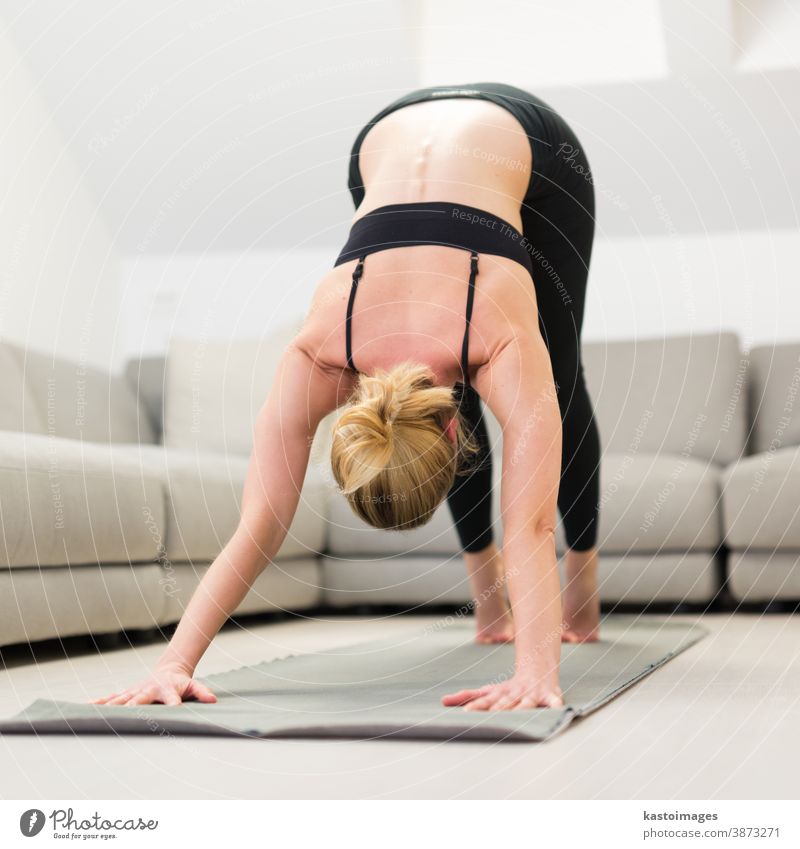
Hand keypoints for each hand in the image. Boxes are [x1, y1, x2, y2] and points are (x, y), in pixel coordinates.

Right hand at [89, 663, 216, 706]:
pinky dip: (98, 703)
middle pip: (140, 699)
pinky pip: (111, 698)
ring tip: (95, 714)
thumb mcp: (194, 686)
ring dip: (110, 707)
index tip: (173, 710)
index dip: (173, 704)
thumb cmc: (182, 682)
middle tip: (126, 714)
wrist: (169, 670)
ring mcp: (136, 691)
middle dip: (134, 707)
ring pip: (121, 699)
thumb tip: (212, 700)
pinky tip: (85, 708)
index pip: (171, 698)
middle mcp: (149, 689)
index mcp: (167, 689)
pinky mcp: (127, 693)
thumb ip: (202, 692)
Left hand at [441, 672, 562, 710]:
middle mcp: (515, 694)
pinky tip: (557, 707)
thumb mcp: (489, 691)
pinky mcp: (549, 696)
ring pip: (527, 703)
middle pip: (505, 702)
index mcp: (500, 694)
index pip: (486, 700)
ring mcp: (532, 695)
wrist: (536, 669)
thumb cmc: (510, 688)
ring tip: (519, 714)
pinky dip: (556, 704)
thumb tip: (443, 701)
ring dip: (523, 708)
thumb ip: (468, 696)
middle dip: (499, 709)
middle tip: (491, 716)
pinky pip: (554, 701)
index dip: (477, 705)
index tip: (466, 712)